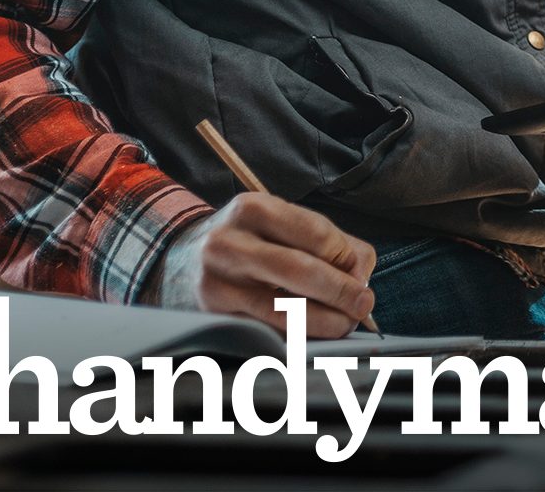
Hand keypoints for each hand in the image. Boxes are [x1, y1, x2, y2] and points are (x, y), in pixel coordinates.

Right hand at [141, 193, 375, 337]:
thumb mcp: (281, 225)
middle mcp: (228, 242)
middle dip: (341, 292)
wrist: (180, 261)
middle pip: (300, 271)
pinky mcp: (212, 318)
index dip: (346, 258)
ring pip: (284, 310)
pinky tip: (315, 333)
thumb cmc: (250, 242)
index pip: (315, 233)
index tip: (361, 275)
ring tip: (345, 322)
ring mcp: (215, 283)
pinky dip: (299, 336)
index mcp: (253, 209)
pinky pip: (267, 332)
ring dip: (325, 321)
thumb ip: (331, 243)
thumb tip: (361, 275)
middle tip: (364, 305)